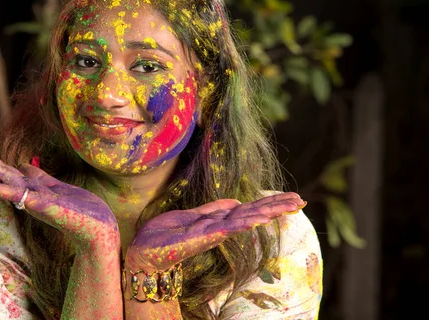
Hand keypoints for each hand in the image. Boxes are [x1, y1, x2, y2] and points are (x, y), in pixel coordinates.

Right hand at [0, 140, 119, 248]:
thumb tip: (23, 166)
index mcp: (30, 186)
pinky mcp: (46, 207)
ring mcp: (34, 200)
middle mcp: (28, 193)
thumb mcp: (57, 187)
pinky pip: (22, 197)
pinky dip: (3, 191)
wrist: (98, 228)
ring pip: (4, 181)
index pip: (2, 168)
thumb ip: (39, 177)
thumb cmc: (79, 209)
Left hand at [125, 193, 304, 270]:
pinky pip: (227, 228)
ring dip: (268, 212)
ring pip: (246, 220)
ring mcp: (214, 233)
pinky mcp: (203, 237)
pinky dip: (244, 222)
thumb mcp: (191, 216)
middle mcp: (220, 227)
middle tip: (301, 200)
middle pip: (254, 213)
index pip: (250, 208)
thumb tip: (236, 201)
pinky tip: (259, 218)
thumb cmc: (165, 235)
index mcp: (218, 220)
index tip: (292, 196)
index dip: (270, 202)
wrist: (144, 250)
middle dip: (277, 207)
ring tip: (289, 205)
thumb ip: (213, 210)